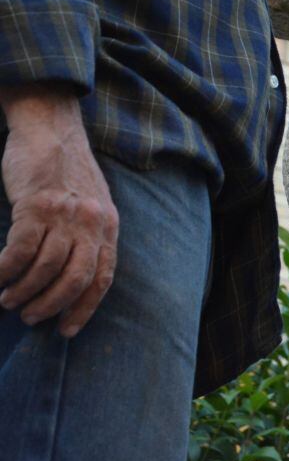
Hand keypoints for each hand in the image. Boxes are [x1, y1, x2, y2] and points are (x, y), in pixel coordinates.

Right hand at [0, 93, 118, 336]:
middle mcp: (91, 222)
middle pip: (76, 278)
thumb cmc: (65, 171)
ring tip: (8, 299)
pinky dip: (5, 272)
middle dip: (52, 305)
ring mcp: (65, 215)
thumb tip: (71, 278)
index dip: (85, 307)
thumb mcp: (91, 204)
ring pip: (45, 269)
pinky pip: (19, 253)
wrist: (50, 130)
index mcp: (107, 225)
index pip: (103, 276)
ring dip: (24, 292)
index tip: (67, 329)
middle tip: (32, 317)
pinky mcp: (36, 207)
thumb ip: (87, 236)